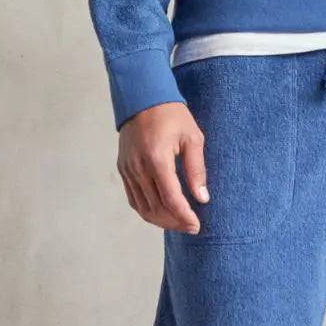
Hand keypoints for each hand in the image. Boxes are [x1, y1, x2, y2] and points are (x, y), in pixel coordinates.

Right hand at [117, 102, 208, 233]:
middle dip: (175, 222)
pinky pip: (133, 198)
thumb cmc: (172, 115)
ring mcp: (127, 169)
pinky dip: (147, 210)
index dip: (184, 216)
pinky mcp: (123, 169)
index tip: (197, 226)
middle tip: (191, 227)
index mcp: (157, 159)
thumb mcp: (192, 137)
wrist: (143, 98)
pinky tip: (162, 212)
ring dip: (161, 220)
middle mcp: (139, 167)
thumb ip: (196, 169)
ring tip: (179, 223)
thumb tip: (202, 198)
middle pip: (156, 208)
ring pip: (143, 207)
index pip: (171, 199)